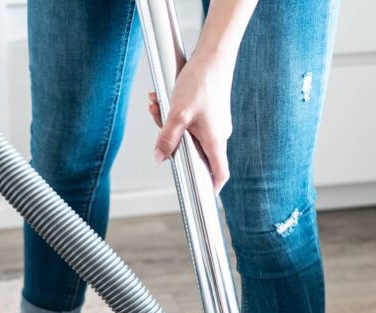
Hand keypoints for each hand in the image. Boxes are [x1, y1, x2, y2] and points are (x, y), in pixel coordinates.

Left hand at [148, 52, 232, 194]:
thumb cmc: (201, 81)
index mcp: (215, 142)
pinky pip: (192, 121)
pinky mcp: (212, 112)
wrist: (214, 54)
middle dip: (173, 143)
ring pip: (191, 134)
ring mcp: (216, 124)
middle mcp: (219, 135)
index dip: (211, 187)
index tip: (201, 195)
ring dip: (170, 124)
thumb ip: (167, 138)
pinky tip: (164, 100)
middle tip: (158, 126)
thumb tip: (159, 159)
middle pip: (197, 153)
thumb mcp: (178, 113)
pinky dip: (177, 114)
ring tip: (156, 105)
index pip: (219, 174)